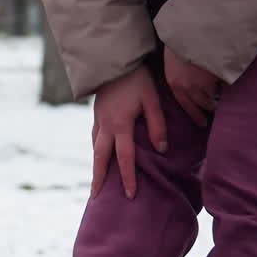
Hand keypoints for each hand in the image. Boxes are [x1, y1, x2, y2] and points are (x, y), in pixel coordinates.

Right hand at [91, 64, 166, 199]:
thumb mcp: (152, 100)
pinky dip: (96, 150)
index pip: (124, 157)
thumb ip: (157, 124)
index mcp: (120, 124)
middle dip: (98, 179)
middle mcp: (105, 125)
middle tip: (96, 197)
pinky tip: (100, 154)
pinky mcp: (96, 113)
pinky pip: (94, 136)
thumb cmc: (137, 79)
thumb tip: (162, 149)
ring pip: (94, 147)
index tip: (131, 195)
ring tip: (97, 181)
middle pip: (99, 158)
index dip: (128, 177)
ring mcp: (98, 118)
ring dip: (96, 165)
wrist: (114, 59)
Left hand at [164, 46, 219, 126]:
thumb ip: (179, 74)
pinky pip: (224, 85)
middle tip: (215, 110)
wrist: (191, 31)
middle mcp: (189, 88)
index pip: (186, 106)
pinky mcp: (218, 76)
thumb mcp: (172, 59)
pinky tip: (227, 80)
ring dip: (219, 97)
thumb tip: (186, 83)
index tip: (202, 123)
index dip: (195, 115)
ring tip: (223, 95)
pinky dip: (225, 84)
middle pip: (203, 104)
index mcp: (175, 84)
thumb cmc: (179, 41)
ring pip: (214, 97)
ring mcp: (205, 83)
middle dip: (209, 108)